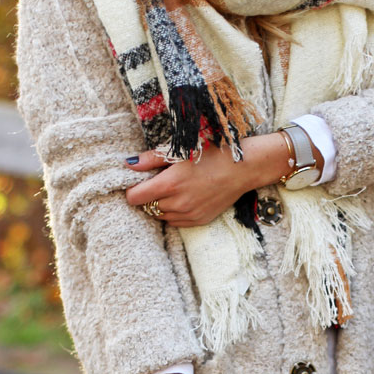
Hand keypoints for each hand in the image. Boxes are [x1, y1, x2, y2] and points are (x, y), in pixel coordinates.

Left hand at [123, 133, 292, 226]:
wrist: (243, 168)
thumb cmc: (213, 153)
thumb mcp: (181, 150)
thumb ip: (152, 159)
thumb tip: (129, 164)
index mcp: (170, 183)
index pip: (135, 198)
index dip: (132, 190)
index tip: (138, 183)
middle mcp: (178, 203)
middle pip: (147, 208)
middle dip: (148, 197)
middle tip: (157, 183)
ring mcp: (190, 215)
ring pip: (161, 217)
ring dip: (160, 206)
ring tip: (172, 191)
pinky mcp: (200, 220)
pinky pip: (176, 223)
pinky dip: (174, 214)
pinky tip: (182, 199)